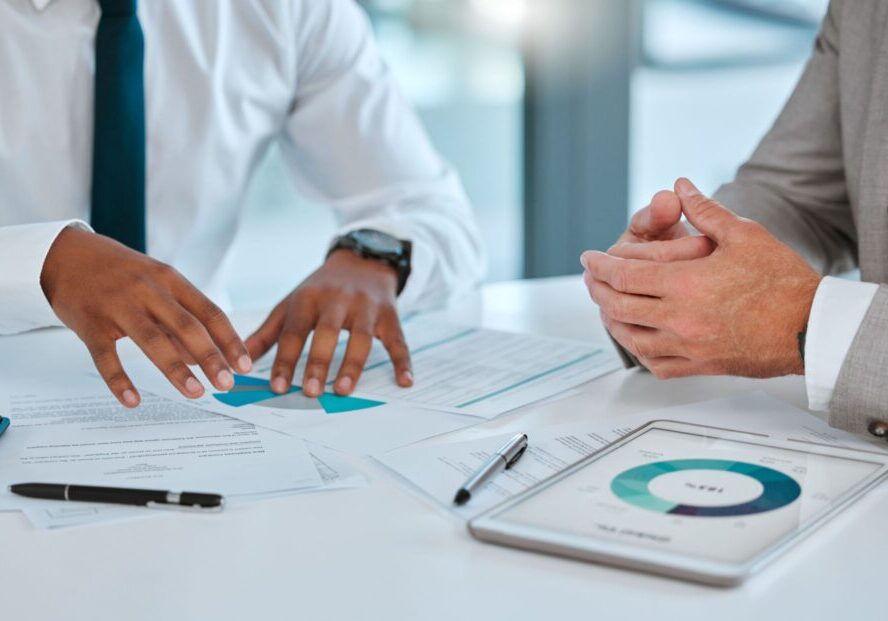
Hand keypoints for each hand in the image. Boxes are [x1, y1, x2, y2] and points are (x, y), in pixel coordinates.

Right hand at [41, 228, 251, 406]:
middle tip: (227, 384)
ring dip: (176, 369)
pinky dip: (120, 381)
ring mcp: (118, 306)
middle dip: (211, 357)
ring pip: (153, 340)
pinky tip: (133, 401)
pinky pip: (106, 357)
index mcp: (170, 280)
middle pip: (187, 326)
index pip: (209, 312)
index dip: (229, 340)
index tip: (245, 365)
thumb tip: (204, 360)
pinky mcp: (90, 323)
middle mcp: (148, 290)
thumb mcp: (155, 286)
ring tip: (195, 393)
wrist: (65, 253)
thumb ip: (179, 321)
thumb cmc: (119, 273)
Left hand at [245, 249, 412, 397]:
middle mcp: (337, 300)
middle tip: (311, 392)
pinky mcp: (390, 314)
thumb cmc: (321, 290)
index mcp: (308, 299)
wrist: (363, 260)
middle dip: (318, 362)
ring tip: (343, 390)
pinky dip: (403, 361)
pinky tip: (405, 381)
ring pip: (361, 337)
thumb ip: (268, 333)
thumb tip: (240, 362)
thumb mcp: (292, 303)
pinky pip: (398, 340)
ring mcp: (366, 306)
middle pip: (327, 332)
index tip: (278, 387)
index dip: (285, 359)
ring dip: (352, 364)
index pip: (294, 331)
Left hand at [582, 178, 821, 378]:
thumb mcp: (744, 235)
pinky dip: (639, 351)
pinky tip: (636, 339)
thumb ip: (705, 210)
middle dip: (597, 290)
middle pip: (618, 307)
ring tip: (605, 306)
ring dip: (611, 320)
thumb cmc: (782, 281)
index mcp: (686, 284)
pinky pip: (656, 364)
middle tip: (590, 279)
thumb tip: (681, 187)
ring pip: (631, 337)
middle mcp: (680, 318)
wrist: (812, 328)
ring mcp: (688, 346)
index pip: (625, 274)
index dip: (600, 265)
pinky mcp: (700, 366)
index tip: (589, 258)